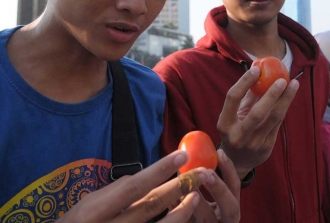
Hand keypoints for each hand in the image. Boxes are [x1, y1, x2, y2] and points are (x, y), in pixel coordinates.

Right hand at [57, 151, 206, 222]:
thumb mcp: (86, 206)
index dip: (160, 171)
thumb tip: (143, 176)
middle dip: (178, 187)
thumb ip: (114, 192)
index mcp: (95, 212)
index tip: (182, 155)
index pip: (133, 187)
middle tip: (200, 172)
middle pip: (151, 206)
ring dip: (181, 212)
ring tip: (195, 196)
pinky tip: (184, 217)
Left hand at [179, 149, 239, 222]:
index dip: (229, 170)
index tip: (219, 152)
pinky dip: (177, 212)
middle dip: (219, 188)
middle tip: (206, 172)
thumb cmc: (202, 214)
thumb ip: (207, 182)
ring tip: (183, 185)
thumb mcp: (210, 201)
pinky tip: (169, 201)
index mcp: (231, 208)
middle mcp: (226, 221)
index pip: (236, 187)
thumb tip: (189, 154)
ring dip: (195, 200)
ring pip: (206, 218)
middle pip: (230, 207)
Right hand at [217, 66, 299, 179]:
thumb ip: (246, 96)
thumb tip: (259, 70)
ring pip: (273, 118)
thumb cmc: (235, 129)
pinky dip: (284, 108)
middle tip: (282, 79)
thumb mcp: (234, 115)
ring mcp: (254, 143)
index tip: (257, 69)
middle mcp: (238, 135)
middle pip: (257, 113)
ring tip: (294, 84)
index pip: (233, 98)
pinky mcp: (266, 147)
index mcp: (225, 124)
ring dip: (285, 99)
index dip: (244, 82)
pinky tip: (290, 96)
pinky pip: (278, 123)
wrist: (237, 161)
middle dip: (271, 94)